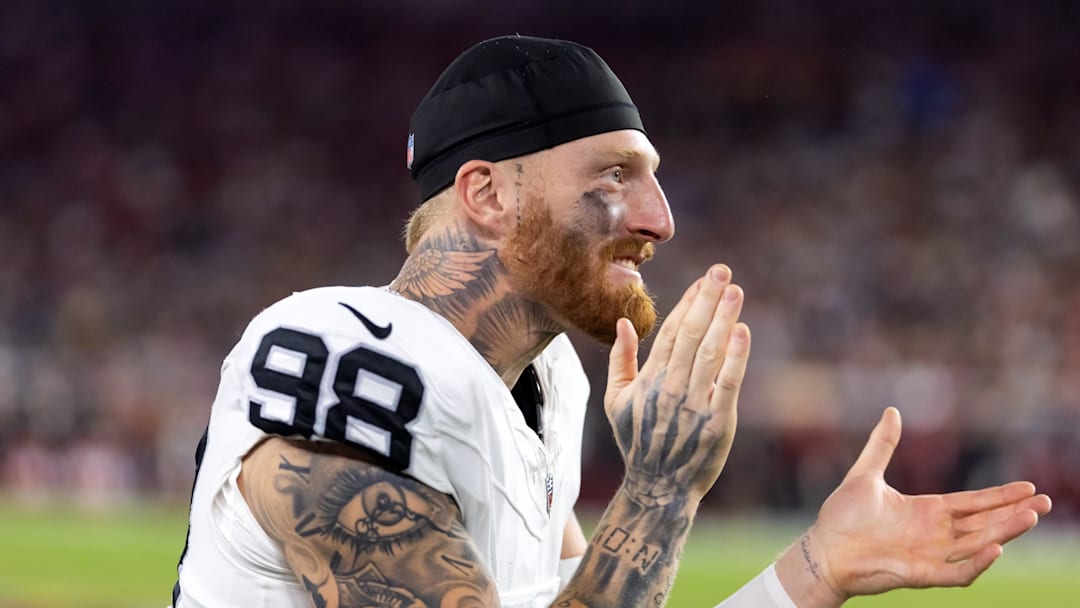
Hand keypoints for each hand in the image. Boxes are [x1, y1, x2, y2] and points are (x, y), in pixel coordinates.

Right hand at [603, 264, 750, 505]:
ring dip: (723, 318)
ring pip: (710, 352)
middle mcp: (670, 387)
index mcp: (648, 379)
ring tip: (734, 290)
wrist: (658, 487)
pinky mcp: (717, 421)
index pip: (671, 331)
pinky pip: (727, 383)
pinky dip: (736, 357)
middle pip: (691, 334)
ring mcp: (694, 404)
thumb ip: (620, 360)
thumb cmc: (638, 441)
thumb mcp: (617, 401)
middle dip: (707, 299)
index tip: (703, 279)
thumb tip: (623, 323)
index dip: (688, 303)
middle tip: (722, 271)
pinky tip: (742, 331)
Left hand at [796, 407, 1052, 602]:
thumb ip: (882, 444)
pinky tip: (995, 548)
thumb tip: (892, 410)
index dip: (999, 495)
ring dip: (1004, 533)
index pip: (972, 503)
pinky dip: (978, 563)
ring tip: (1030, 517)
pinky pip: (958, 573)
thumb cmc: (840, 516)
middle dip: (1014, 513)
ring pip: (978, 545)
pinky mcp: (922, 575)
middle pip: (984, 523)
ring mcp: (931, 555)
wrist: (822, 549)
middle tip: (1045, 502)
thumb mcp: (865, 474)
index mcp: (926, 511)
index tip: (1027, 487)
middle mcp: (934, 533)